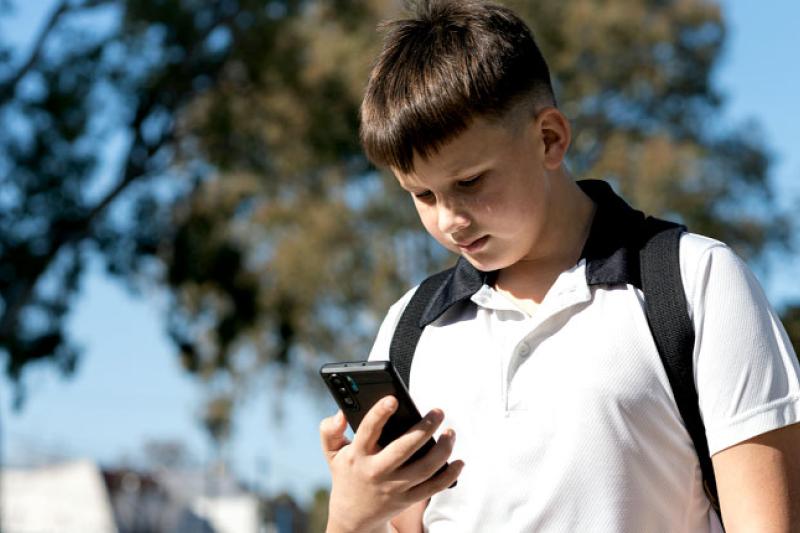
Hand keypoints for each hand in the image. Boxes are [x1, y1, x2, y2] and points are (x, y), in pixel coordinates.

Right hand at [319, 396, 463, 532]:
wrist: (353, 518)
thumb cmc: (346, 474)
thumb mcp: (332, 454)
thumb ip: (329, 431)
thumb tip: (340, 413)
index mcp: (357, 456)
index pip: (368, 431)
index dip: (379, 414)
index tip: (393, 398)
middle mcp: (376, 472)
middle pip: (403, 450)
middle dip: (424, 429)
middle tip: (438, 412)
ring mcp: (394, 488)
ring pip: (424, 469)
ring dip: (442, 450)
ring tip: (451, 432)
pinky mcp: (407, 499)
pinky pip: (433, 488)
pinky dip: (449, 475)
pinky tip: (459, 461)